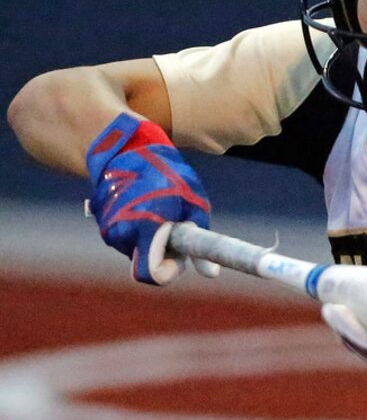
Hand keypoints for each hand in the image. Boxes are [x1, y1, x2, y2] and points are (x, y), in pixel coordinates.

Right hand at [86, 112, 217, 284]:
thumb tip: (212, 273)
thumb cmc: (165, 173)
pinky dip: (137, 227)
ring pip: (137, 248)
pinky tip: (144, 204)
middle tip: (174, 224)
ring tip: (159, 208)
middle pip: (147, 261)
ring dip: (150, 237)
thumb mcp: (193, 203)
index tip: (178, 256)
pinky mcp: (102, 221)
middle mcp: (120, 235)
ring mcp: (108, 229)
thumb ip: (200, 241)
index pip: (151, 274)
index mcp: (143, 230)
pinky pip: (127, 236)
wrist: (125, 146)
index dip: (169, 270)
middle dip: (163, 251)